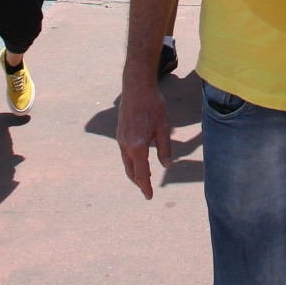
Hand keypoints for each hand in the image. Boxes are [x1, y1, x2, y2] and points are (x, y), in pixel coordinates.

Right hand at [117, 80, 172, 198]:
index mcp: (138, 146)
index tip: (149, 197)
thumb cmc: (153, 106)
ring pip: (126, 163)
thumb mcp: (164, 128)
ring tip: (145, 177)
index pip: (141, 173)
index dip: (146, 186)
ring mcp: (120, 139)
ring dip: (135, 172)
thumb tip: (166, 166)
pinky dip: (131, 161)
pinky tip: (139, 160)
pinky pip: (124, 153)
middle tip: (147, 190)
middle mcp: (126, 145)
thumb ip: (165, 149)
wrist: (136, 88)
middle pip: (131, 171)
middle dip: (139, 182)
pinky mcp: (119, 134)